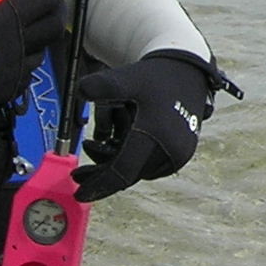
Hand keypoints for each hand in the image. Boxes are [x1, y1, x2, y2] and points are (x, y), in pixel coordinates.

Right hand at [0, 0, 69, 109]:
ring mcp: (15, 68)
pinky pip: (27, 72)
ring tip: (25, 25)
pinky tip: (11, 52)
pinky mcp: (6, 88)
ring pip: (43, 49)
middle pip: (55, 23)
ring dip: (39, 34)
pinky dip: (25, 59)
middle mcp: (20, 43)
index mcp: (11, 15)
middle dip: (55, 7)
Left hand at [73, 52, 216, 197]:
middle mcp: (173, 152)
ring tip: (97, 151)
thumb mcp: (127, 78)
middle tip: (78, 175)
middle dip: (102, 175)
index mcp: (158, 136)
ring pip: (140, 171)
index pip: (123, 171)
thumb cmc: (156, 76)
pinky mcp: (182, 153)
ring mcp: (179, 154)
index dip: (99, 185)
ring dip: (117, 166)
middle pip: (129, 174)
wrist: (187, 71)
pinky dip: (133, 161)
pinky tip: (119, 148)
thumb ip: (102, 86)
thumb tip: (81, 90)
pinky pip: (151, 165)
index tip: (79, 194)